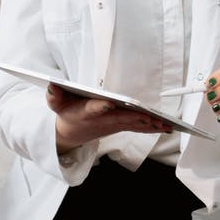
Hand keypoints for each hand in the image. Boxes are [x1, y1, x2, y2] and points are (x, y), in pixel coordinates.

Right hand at [46, 84, 171, 152]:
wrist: (70, 134)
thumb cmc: (67, 113)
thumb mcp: (56, 104)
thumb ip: (54, 95)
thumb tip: (52, 85)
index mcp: (85, 112)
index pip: (93, 109)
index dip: (100, 107)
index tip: (108, 104)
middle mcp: (101, 121)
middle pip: (120, 118)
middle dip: (135, 117)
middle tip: (150, 116)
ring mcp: (112, 125)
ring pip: (133, 125)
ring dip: (149, 125)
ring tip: (166, 123)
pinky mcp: (120, 127)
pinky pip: (138, 128)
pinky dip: (152, 128)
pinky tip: (167, 127)